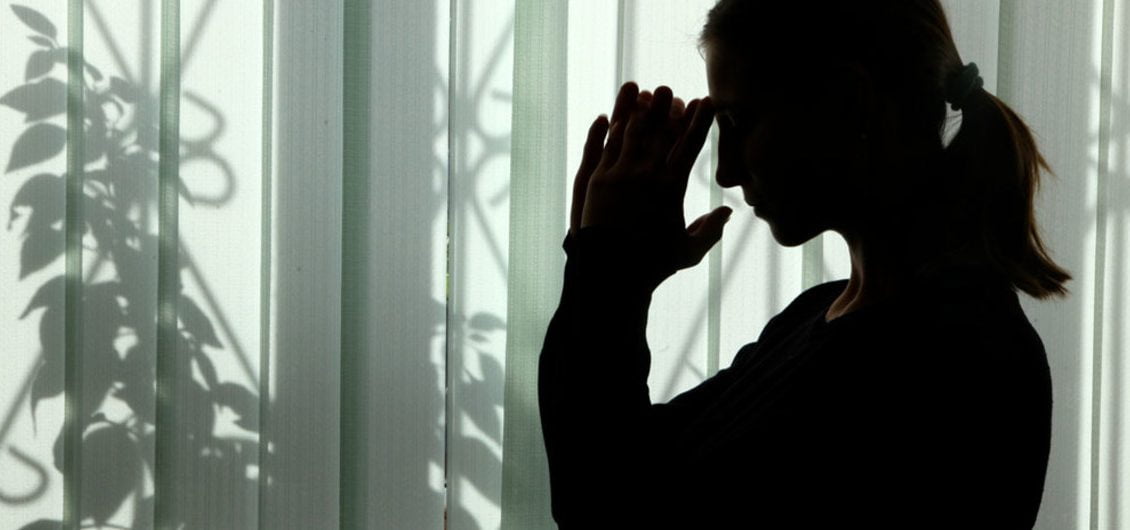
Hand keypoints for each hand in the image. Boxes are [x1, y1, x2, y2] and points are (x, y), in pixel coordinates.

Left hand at [569, 82, 730, 273]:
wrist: (610, 274)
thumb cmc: (652, 266)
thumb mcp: (688, 251)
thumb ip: (710, 230)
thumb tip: (728, 212)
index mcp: (671, 188)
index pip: (690, 145)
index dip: (699, 121)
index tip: (706, 102)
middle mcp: (646, 175)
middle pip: (658, 131)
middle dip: (665, 107)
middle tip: (669, 90)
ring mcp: (619, 175)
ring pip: (630, 134)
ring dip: (637, 111)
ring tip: (641, 92)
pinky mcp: (596, 181)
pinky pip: (604, 148)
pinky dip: (610, 131)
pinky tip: (612, 118)